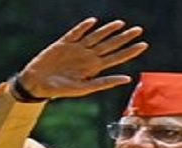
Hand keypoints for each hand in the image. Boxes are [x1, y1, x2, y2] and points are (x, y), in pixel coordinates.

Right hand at [16, 17, 147, 99]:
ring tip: (121, 23)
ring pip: (95, 36)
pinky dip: (83, 27)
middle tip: (139, 30)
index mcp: (94, 68)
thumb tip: (127, 79)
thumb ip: (105, 82)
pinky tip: (92, 22)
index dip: (130, 51)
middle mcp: (88, 56)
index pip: (116, 57)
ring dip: (108, 30)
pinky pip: (75, 33)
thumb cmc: (60, 90)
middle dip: (124, 37)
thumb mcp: (84, 88)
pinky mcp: (63, 43)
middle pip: (110, 44)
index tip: (144, 45)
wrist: (38, 84)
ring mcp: (76, 49)